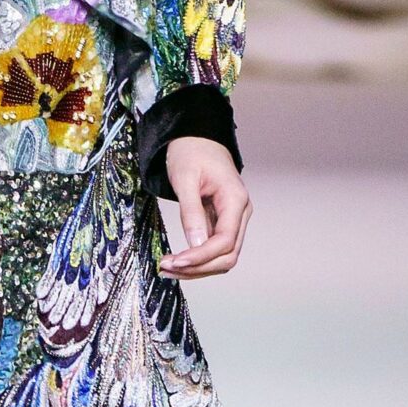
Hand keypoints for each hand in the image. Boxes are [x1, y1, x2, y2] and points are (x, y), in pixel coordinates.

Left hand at [160, 136, 251, 277]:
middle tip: (167, 268)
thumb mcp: (185, 179)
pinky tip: (177, 261)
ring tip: (168, 268)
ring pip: (222, 257)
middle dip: (198, 267)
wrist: (197, 139)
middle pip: (227, 255)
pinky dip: (197, 259)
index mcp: (235, 200)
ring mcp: (233, 220)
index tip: (176, 262)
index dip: (201, 256)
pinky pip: (214, 249)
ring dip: (197, 268)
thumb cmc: (192, 152)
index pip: (225, 241)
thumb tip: (195, 244)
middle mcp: (240, 213)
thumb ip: (191, 212)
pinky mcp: (221, 223)